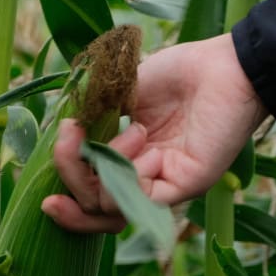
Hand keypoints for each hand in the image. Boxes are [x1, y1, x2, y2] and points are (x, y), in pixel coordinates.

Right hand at [42, 33, 266, 232]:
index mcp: (125, 157)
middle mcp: (142, 178)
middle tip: (69, 138)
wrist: (224, 66)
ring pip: (109, 209)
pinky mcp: (183, 188)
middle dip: (70, 176)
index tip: (51, 146)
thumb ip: (90, 116)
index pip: (87, 191)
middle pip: (90, 208)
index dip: (63, 185)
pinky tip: (146, 143)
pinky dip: (131, 174)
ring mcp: (162, 186)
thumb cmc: (179, 72)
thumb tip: (61, 132)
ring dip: (108, 165)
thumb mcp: (118, 91)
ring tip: (135, 130)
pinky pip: (139, 201)